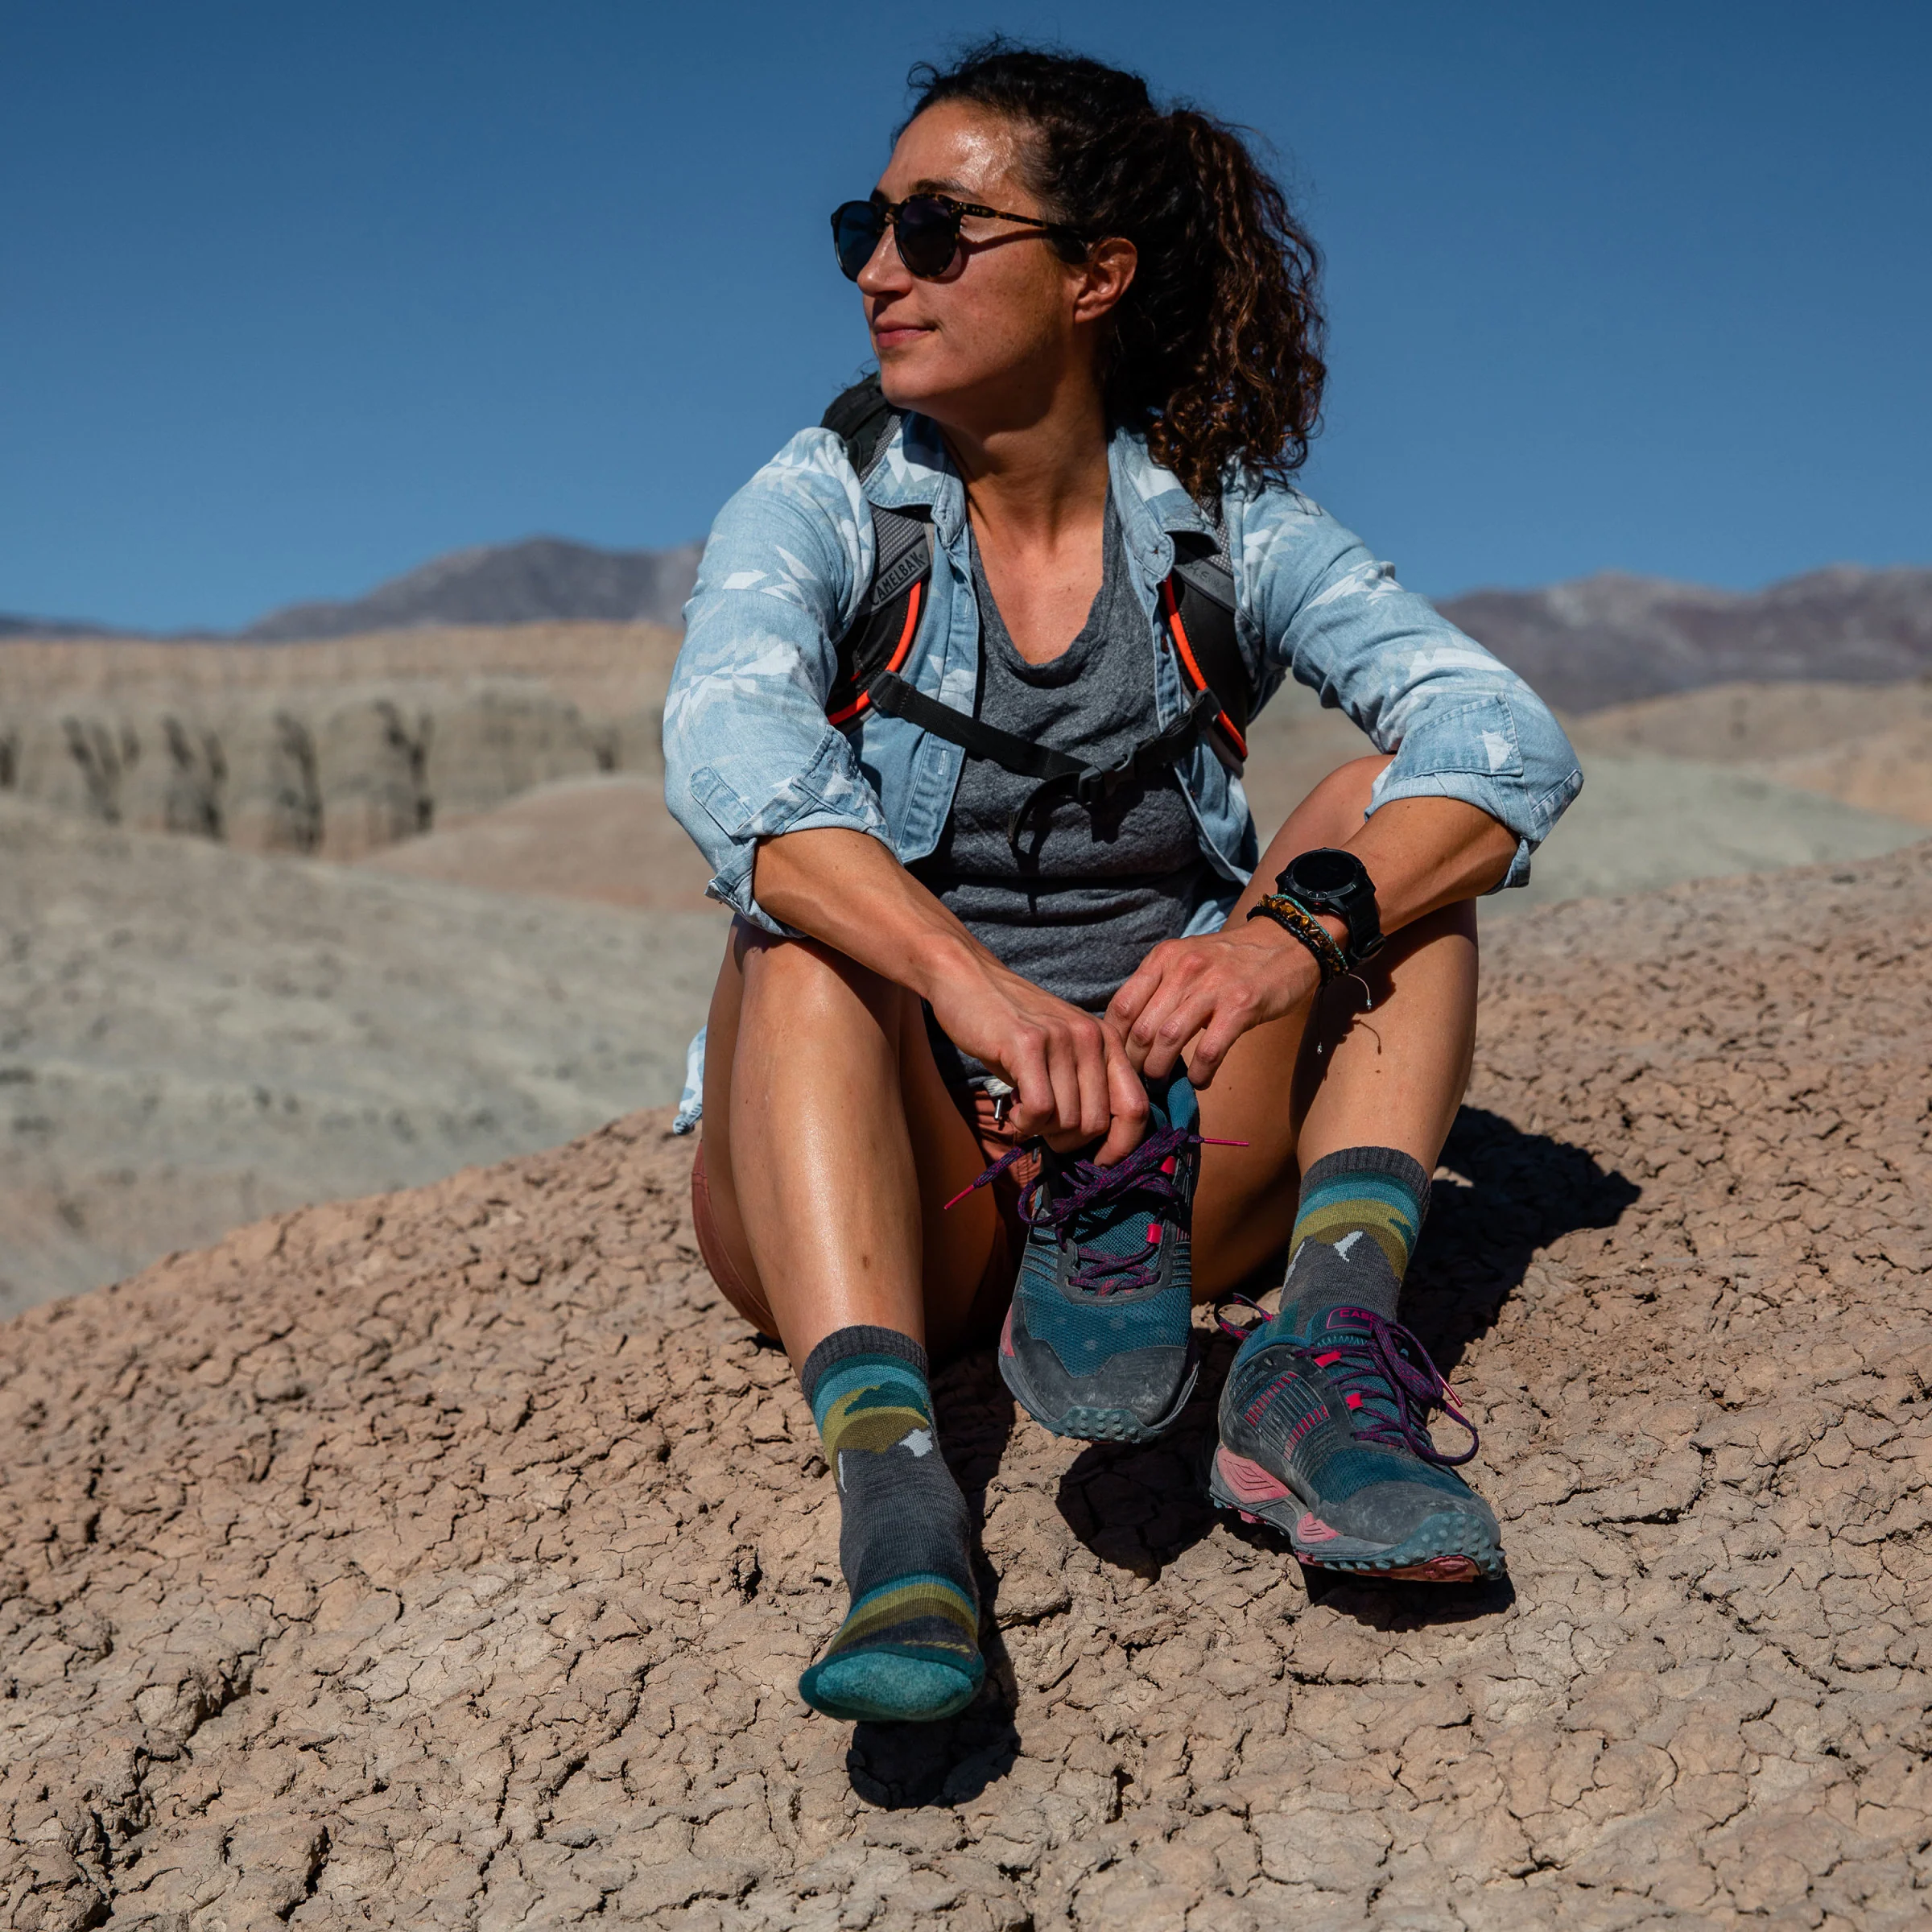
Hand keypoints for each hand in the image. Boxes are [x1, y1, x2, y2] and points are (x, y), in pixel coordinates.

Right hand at [927, 955, 1148, 1164]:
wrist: (968, 978)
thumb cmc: (1011, 1023)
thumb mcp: (1060, 1048)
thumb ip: (1083, 1084)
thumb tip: (1095, 1143)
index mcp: (1107, 1040)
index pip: (1136, 1107)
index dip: (1122, 1146)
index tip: (1099, 1161)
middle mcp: (1092, 1038)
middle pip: (1097, 1123)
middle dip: (1068, 1141)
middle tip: (1043, 1130)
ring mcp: (1061, 1039)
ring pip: (1067, 1121)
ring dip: (1041, 1131)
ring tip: (1023, 1111)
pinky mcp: (1027, 1044)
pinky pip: (1039, 1110)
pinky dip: (1024, 1123)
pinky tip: (1013, 1108)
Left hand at [1108, 920, 1325, 1086]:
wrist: (1285, 942)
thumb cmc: (1230, 958)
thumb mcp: (1186, 958)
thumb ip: (1158, 986)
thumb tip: (1129, 1031)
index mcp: (1164, 958)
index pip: (1122, 1006)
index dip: (1115, 1041)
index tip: (1117, 1059)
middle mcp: (1183, 969)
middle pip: (1142, 1029)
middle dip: (1134, 1062)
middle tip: (1137, 1079)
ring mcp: (1212, 987)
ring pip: (1168, 1040)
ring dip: (1160, 1070)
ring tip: (1161, 1082)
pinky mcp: (1241, 1007)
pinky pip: (1209, 1051)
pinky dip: (1199, 1073)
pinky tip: (1199, 1080)